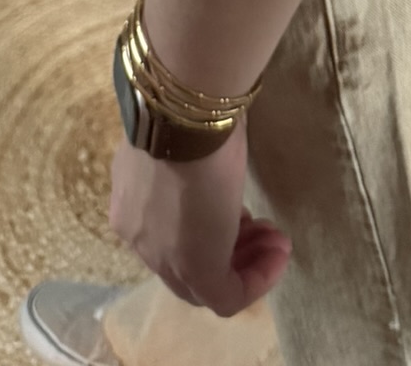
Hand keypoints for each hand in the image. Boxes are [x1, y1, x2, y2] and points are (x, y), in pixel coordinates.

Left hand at [109, 122, 291, 317]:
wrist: (184, 115)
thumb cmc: (189, 114)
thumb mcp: (186, 144)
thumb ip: (189, 165)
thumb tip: (211, 163)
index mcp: (131, 203)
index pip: (168, 235)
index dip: (207, 226)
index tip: (245, 212)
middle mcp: (139, 236)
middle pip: (184, 262)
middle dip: (229, 248)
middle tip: (263, 230)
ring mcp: (162, 257)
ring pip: (202, 282)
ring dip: (246, 262)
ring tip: (276, 241)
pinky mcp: (195, 270)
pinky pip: (225, 296)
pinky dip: (256, 281)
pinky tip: (279, 257)